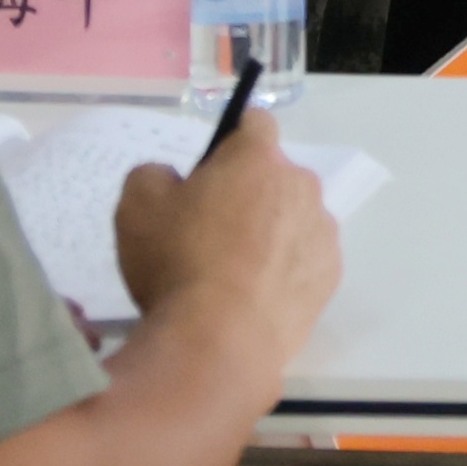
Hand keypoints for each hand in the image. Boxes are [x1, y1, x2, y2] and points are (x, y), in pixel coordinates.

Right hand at [115, 102, 345, 349]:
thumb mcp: (137, 207)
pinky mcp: (330, 277)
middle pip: (273, 176)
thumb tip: (171, 178)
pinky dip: (284, 271)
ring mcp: (321, 233)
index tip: (209, 172)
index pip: (255, 122)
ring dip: (269, 233)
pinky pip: (304, 260)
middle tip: (209, 232)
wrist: (219, 342)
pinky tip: (252, 299)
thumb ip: (153, 175)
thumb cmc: (178, 263)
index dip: (230, 142)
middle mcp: (301, 186)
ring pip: (293, 219)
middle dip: (247, 194)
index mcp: (257, 158)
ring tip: (231, 275)